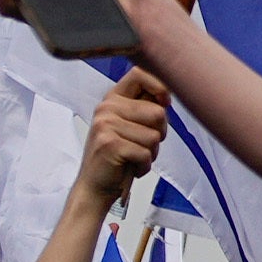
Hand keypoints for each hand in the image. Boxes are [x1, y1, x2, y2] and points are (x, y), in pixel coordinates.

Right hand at [76, 71, 171, 205]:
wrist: (95, 187)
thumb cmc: (118, 157)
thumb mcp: (130, 126)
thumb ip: (144, 108)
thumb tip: (166, 96)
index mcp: (112, 99)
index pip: (139, 74)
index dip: (159, 87)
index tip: (165, 103)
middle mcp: (107, 108)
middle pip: (157, 113)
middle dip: (159, 134)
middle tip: (142, 145)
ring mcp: (106, 125)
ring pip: (154, 136)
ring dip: (151, 153)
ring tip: (133, 157)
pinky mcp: (110, 144)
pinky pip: (146, 153)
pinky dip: (144, 166)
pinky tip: (130, 167)